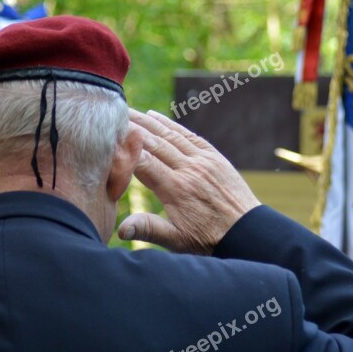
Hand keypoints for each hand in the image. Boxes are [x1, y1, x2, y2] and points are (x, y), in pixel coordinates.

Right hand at [118, 109, 261, 253]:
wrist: (247, 232)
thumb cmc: (209, 240)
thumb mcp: (177, 241)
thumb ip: (148, 230)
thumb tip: (120, 229)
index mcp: (176, 189)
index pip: (143, 162)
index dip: (124, 148)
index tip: (105, 136)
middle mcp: (189, 170)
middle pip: (155, 143)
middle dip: (132, 128)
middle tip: (110, 115)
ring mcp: (203, 161)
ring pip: (171, 135)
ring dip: (149, 121)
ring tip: (128, 110)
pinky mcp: (214, 157)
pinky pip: (190, 136)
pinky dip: (173, 125)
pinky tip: (157, 116)